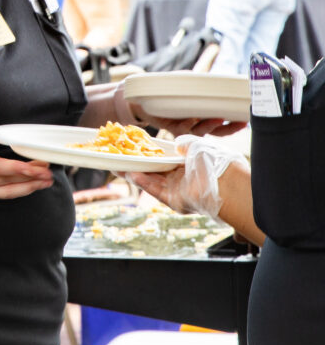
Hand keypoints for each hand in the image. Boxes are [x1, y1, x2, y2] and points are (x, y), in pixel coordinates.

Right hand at [0, 117, 54, 199]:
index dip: (16, 169)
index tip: (35, 168)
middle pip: (6, 180)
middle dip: (29, 177)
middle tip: (49, 172)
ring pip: (8, 191)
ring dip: (30, 186)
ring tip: (48, 180)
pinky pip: (6, 192)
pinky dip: (23, 189)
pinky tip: (36, 183)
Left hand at [114, 82, 245, 137]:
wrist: (143, 96)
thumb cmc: (169, 89)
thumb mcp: (189, 83)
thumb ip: (203, 83)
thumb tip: (221, 79)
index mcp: (203, 116)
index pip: (223, 124)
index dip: (234, 124)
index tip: (246, 120)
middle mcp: (195, 124)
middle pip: (215, 131)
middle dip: (228, 128)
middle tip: (240, 122)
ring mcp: (183, 127)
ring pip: (199, 131)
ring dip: (209, 125)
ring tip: (218, 119)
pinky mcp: (169, 127)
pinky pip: (180, 129)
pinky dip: (186, 124)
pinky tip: (191, 119)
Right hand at [124, 135, 241, 217]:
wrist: (227, 182)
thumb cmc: (215, 161)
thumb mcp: (197, 145)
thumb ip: (184, 143)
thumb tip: (175, 143)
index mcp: (186, 165)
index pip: (163, 159)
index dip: (148, 154)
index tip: (133, 148)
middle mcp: (181, 179)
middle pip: (153, 172)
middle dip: (135, 165)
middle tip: (118, 158)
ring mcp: (177, 191)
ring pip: (151, 182)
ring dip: (134, 175)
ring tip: (118, 167)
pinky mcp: (175, 202)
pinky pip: (156, 192)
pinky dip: (144, 184)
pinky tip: (132, 175)